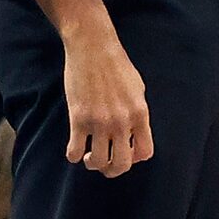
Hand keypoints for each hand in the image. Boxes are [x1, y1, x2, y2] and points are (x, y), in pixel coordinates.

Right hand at [64, 25, 153, 178]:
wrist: (93, 48)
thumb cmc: (116, 67)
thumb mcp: (137, 90)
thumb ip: (137, 114)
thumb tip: (133, 135)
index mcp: (140, 114)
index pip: (145, 152)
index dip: (135, 157)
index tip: (125, 151)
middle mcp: (122, 122)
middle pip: (122, 163)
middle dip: (114, 169)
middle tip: (106, 164)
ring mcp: (100, 122)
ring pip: (98, 162)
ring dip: (93, 164)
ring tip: (89, 157)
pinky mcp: (78, 118)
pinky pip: (74, 151)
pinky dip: (73, 156)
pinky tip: (74, 149)